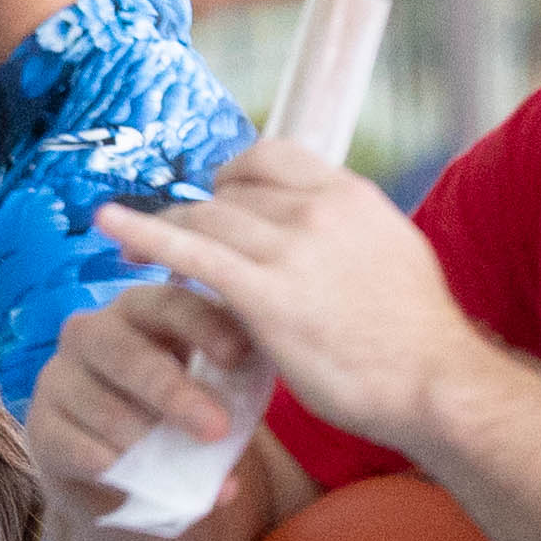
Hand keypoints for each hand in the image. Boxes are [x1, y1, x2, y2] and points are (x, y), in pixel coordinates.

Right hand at [30, 280, 264, 504]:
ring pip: (100, 404)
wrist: (120, 476)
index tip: (239, 355)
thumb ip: (230, 396)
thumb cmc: (172, 420)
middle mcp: (90, 333)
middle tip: (216, 428)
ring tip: (178, 466)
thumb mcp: (207, 397)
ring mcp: (57, 378)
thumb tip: (251, 426)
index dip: (203, 325)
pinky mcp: (39, 427)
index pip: (168, 302)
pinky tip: (132, 479)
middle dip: (174, 392)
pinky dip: (106, 464)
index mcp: (138, 311)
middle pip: (127, 352)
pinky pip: (70, 443)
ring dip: (143, 437)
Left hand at [93, 136, 479, 457]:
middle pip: (233, 194)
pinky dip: (143, 232)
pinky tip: (106, 224)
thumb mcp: (391, 255)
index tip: (218, 196)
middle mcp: (318, 209)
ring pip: (207, 220)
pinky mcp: (264, 294)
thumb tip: (325, 233)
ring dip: (169, 232)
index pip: (272, 157)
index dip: (235, 175)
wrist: (434, 382)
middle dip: (199, 215)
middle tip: (171, 241)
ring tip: (132, 251)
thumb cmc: (415, 338)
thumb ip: (350, 233)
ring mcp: (290, 248)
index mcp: (350, 195)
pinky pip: (190, 252)